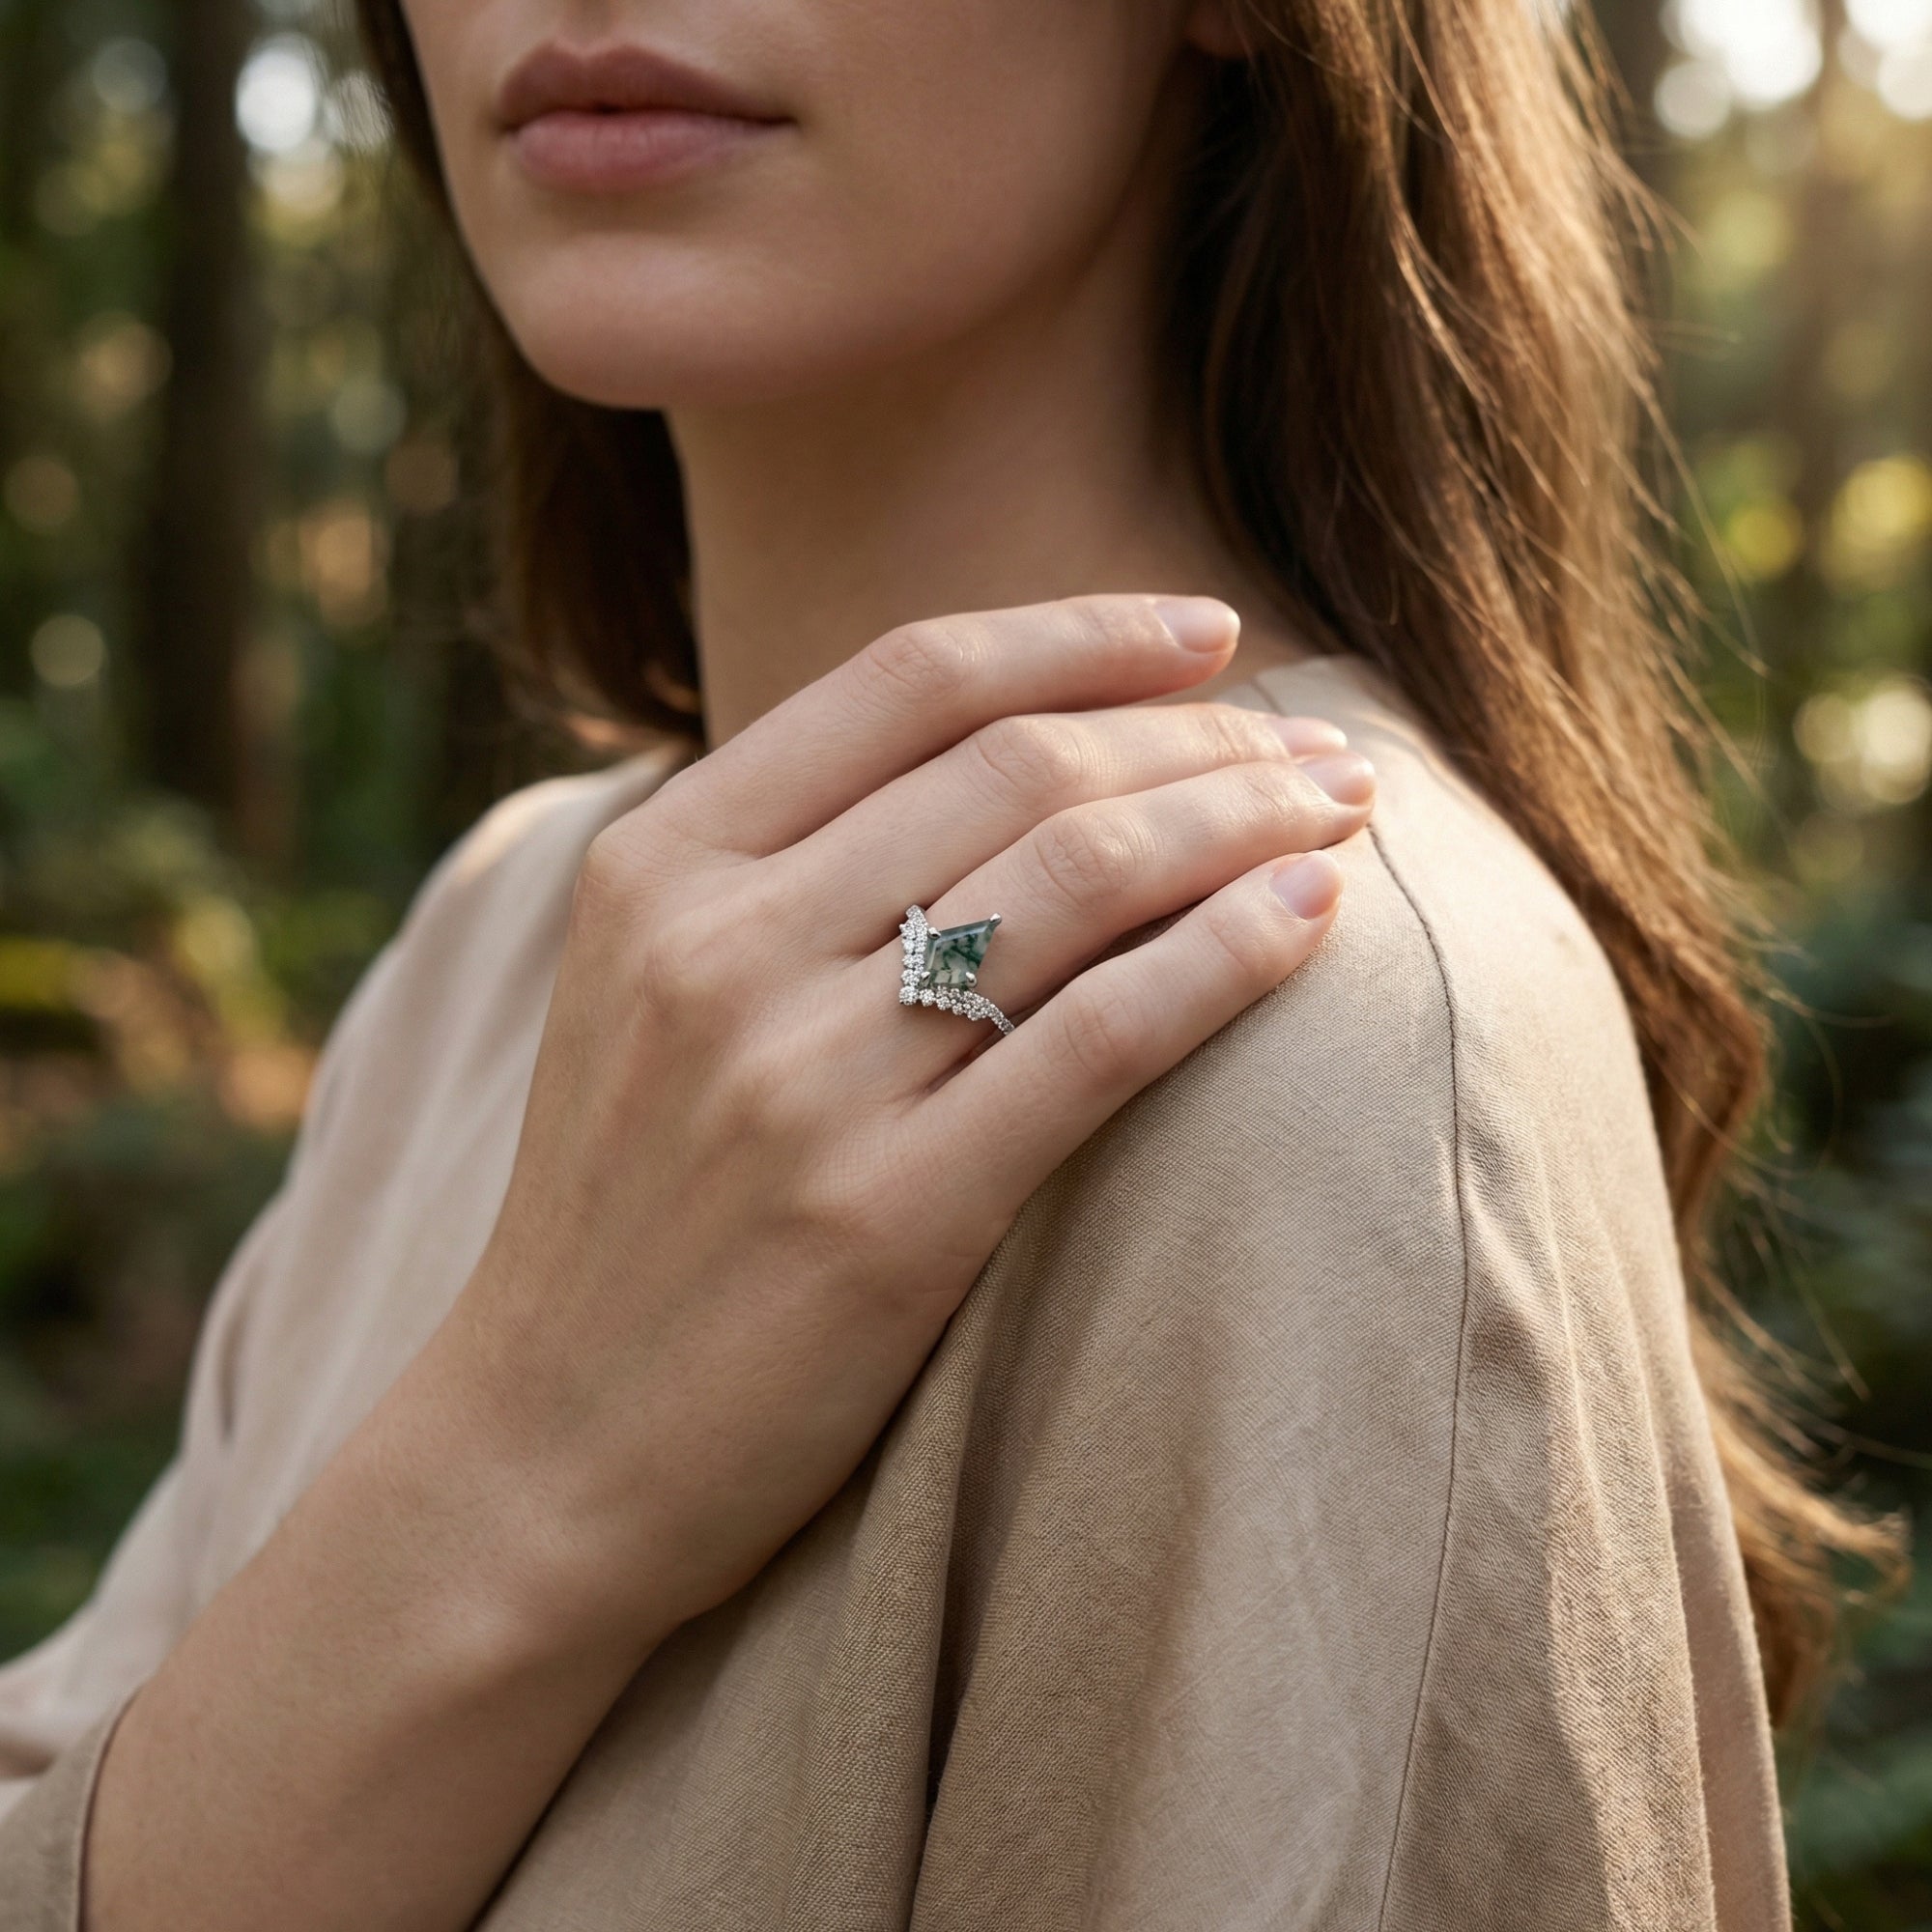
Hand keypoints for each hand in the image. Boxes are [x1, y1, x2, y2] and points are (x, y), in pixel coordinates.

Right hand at [439, 594, 1375, 1648]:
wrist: (540, 1453)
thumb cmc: (623, 1215)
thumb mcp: (646, 995)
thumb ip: (782, 869)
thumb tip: (1002, 764)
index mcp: (661, 867)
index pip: (910, 682)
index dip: (1083, 636)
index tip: (1208, 635)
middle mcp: (723, 946)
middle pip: (1020, 769)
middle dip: (1202, 739)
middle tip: (1321, 748)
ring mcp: (800, 1080)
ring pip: (1078, 880)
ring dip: (1240, 826)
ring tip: (1340, 817)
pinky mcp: (887, 1217)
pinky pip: (1100, 1038)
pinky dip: (1224, 958)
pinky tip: (1312, 921)